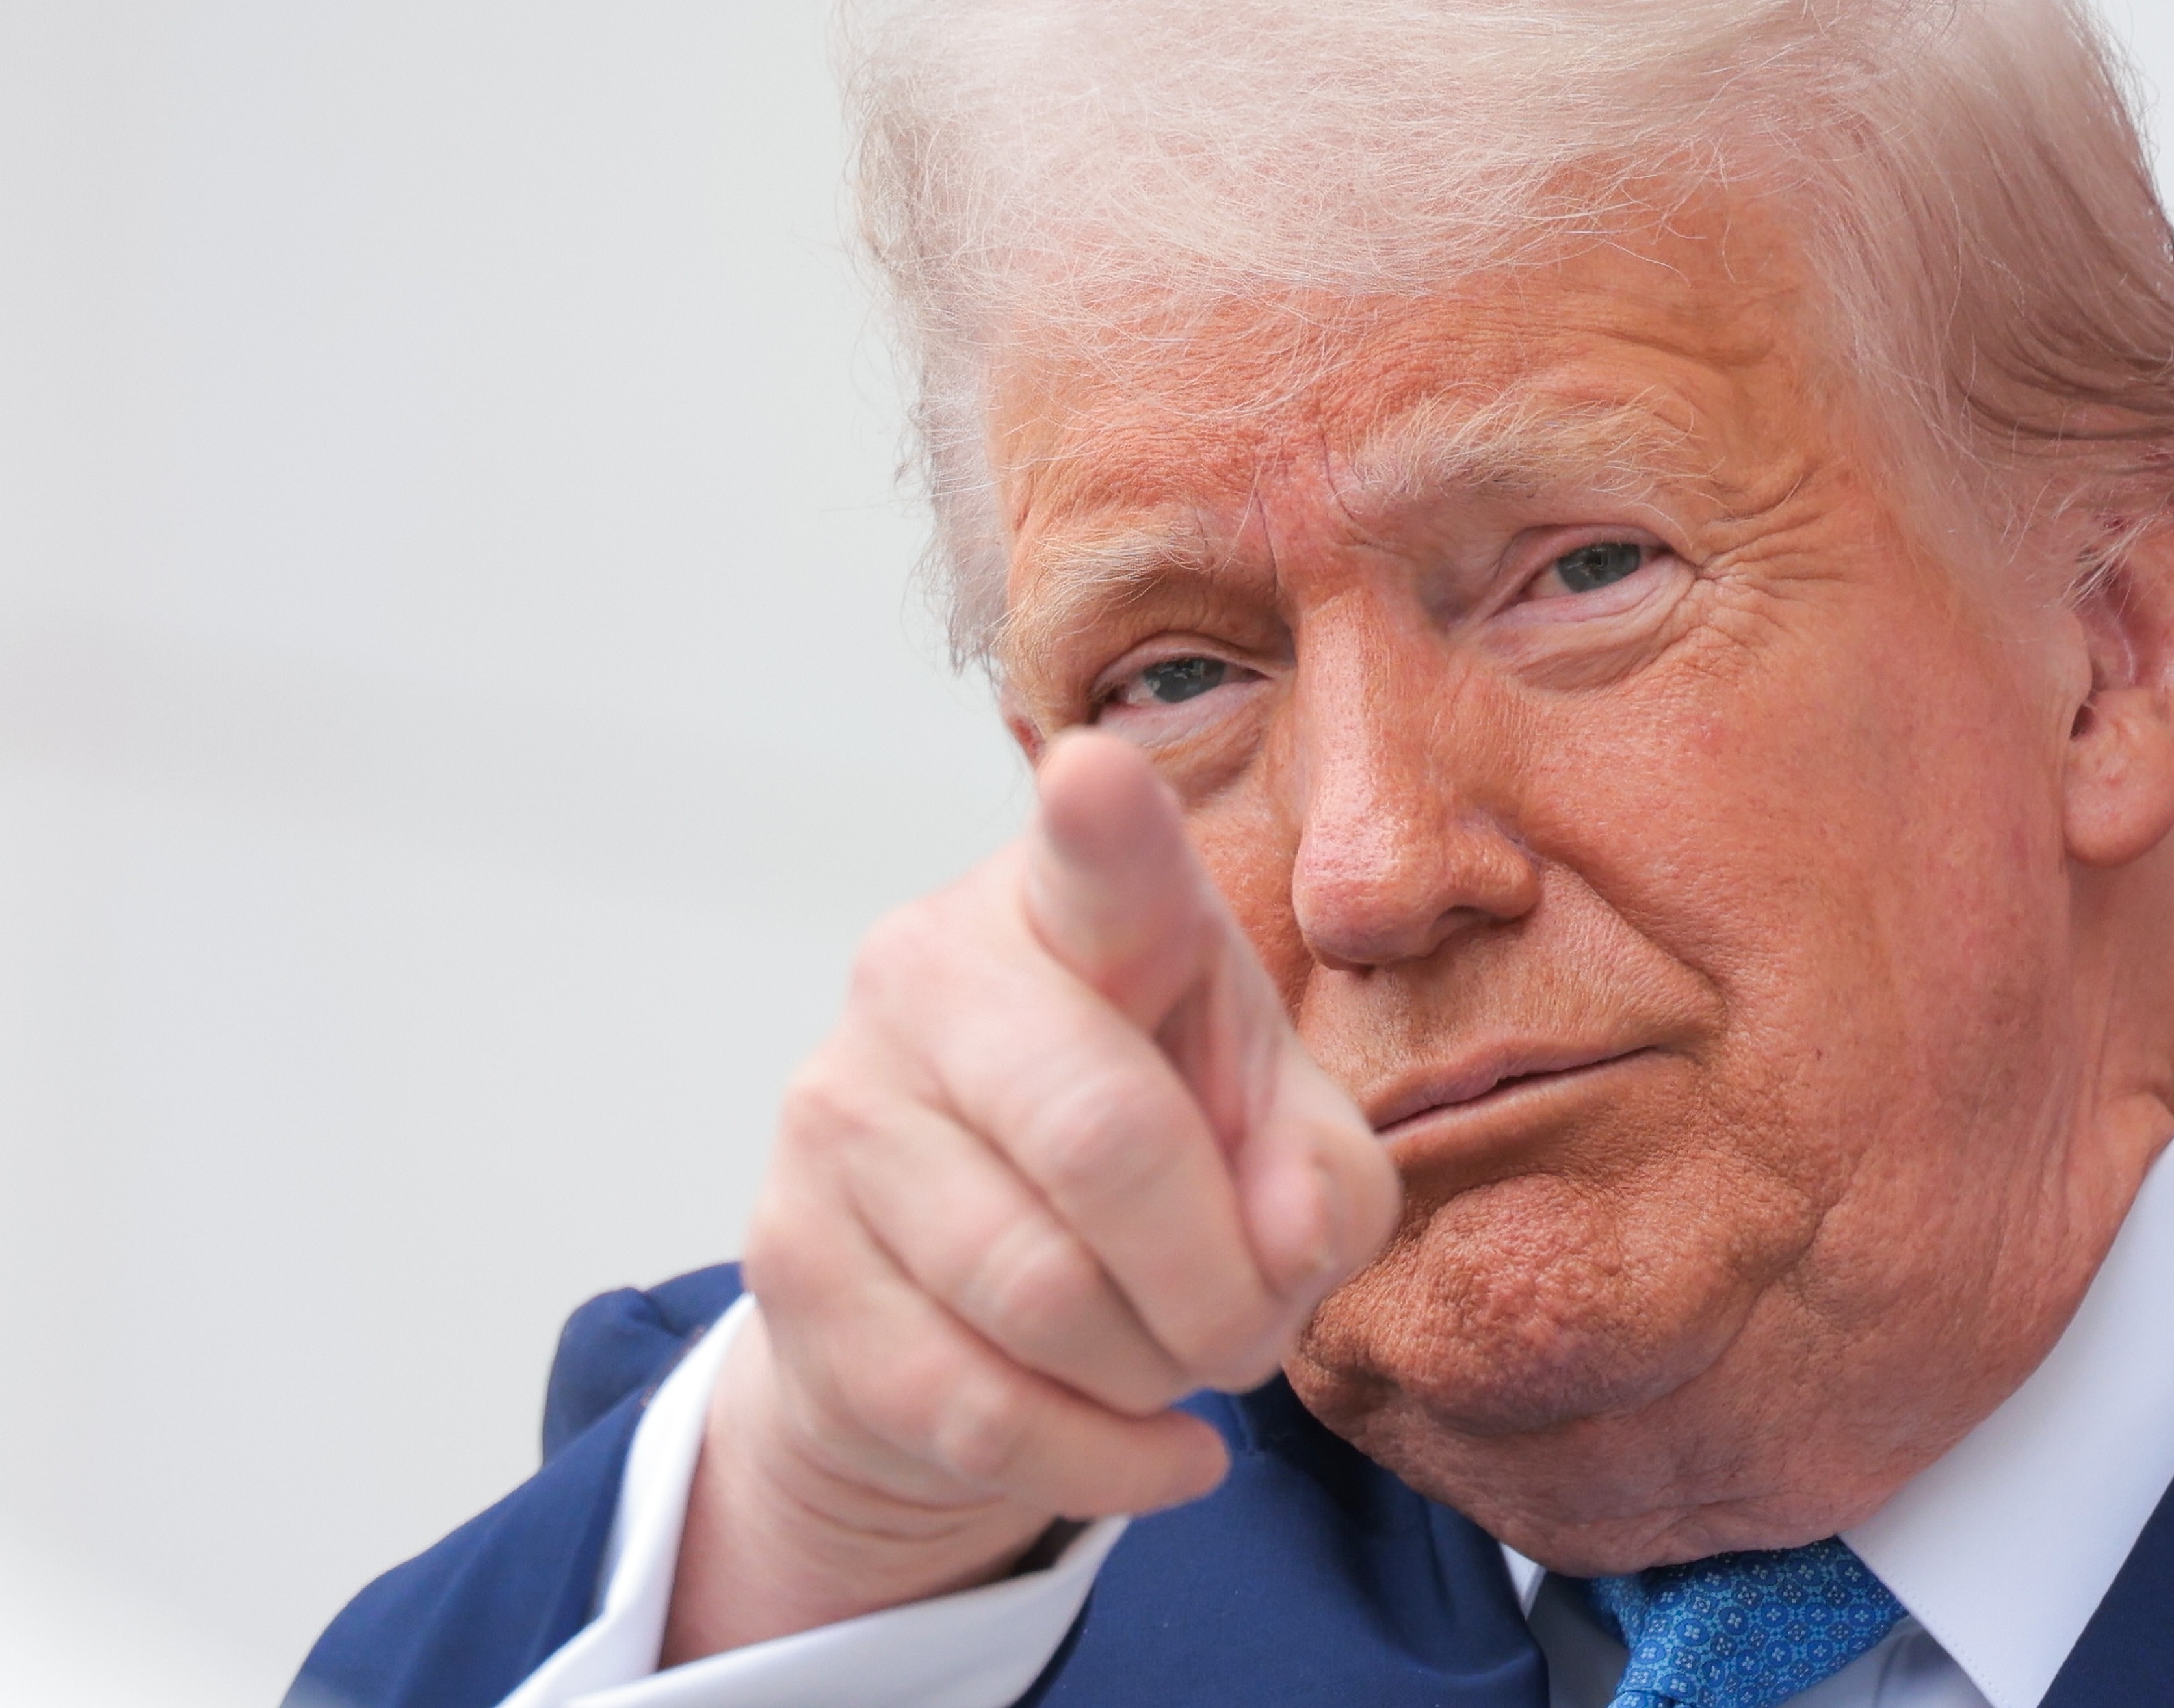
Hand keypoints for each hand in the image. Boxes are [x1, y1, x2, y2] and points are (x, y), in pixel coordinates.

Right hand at [663, 732, 1400, 1661]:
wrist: (946, 1291)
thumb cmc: (1148, 1159)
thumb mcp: (1271, 1139)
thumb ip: (1321, 1174)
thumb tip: (1284, 1244)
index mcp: (1073, 909)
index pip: (1096, 860)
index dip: (1103, 824)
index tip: (1097, 777)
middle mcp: (930, 974)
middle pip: (1103, 1141)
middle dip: (1215, 1283)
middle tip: (1245, 1327)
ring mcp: (839, 1112)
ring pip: (1043, 1296)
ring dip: (1155, 1372)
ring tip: (1173, 1361)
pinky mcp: (790, 1260)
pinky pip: (979, 1410)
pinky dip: (1102, 1458)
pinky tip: (1147, 1444)